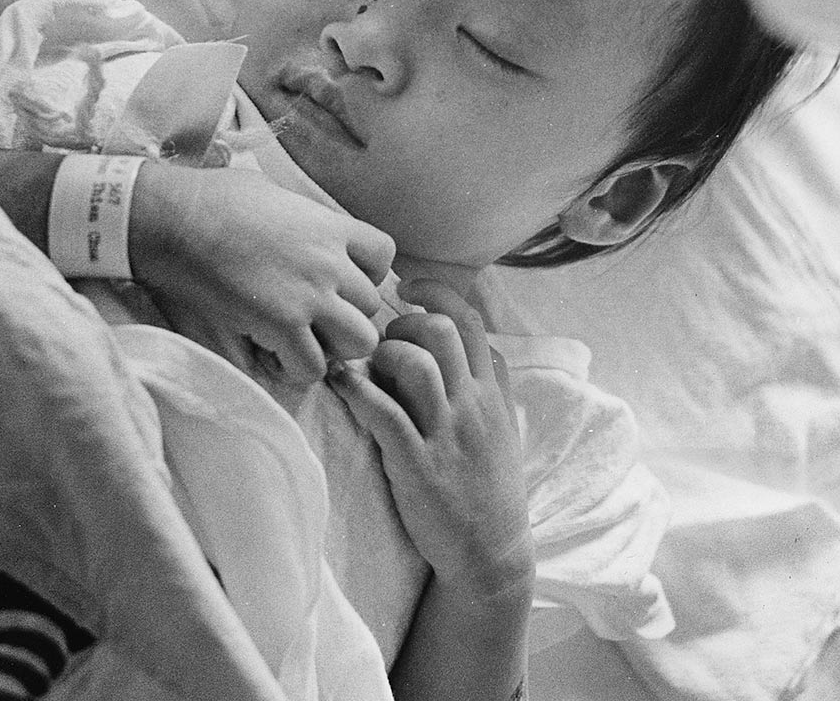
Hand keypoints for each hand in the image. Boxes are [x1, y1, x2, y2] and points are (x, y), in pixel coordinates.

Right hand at [129, 162, 394, 381]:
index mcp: (329, 225)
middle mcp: (329, 261)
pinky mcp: (282, 324)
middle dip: (346, 317)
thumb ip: (300, 218)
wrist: (172, 218)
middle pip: (373, 307)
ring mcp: (309, 294)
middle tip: (312, 320)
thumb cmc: (211, 199)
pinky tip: (269, 353)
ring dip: (330, 348)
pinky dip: (294, 369)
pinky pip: (313, 368)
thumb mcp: (272, 194)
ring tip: (297, 341)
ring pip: (359, 342)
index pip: (384, 255)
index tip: (337, 280)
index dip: (366, 274)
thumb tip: (295, 226)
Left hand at [329, 279, 533, 600]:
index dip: (437, 291)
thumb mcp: (500, 424)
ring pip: (416, 363)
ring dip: (382, 355)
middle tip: (383, 340)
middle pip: (442, 329)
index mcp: (493, 391)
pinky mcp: (419, 466)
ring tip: (365, 368)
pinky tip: (339, 381)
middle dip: (404, 322)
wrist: (490, 555)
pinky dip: (357, 390)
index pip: (471, 320)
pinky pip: (385, 414)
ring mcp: (447, 435)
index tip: (408, 285)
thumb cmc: (486, 485)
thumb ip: (483, 380)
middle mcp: (474, 405)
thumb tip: (452, 335)